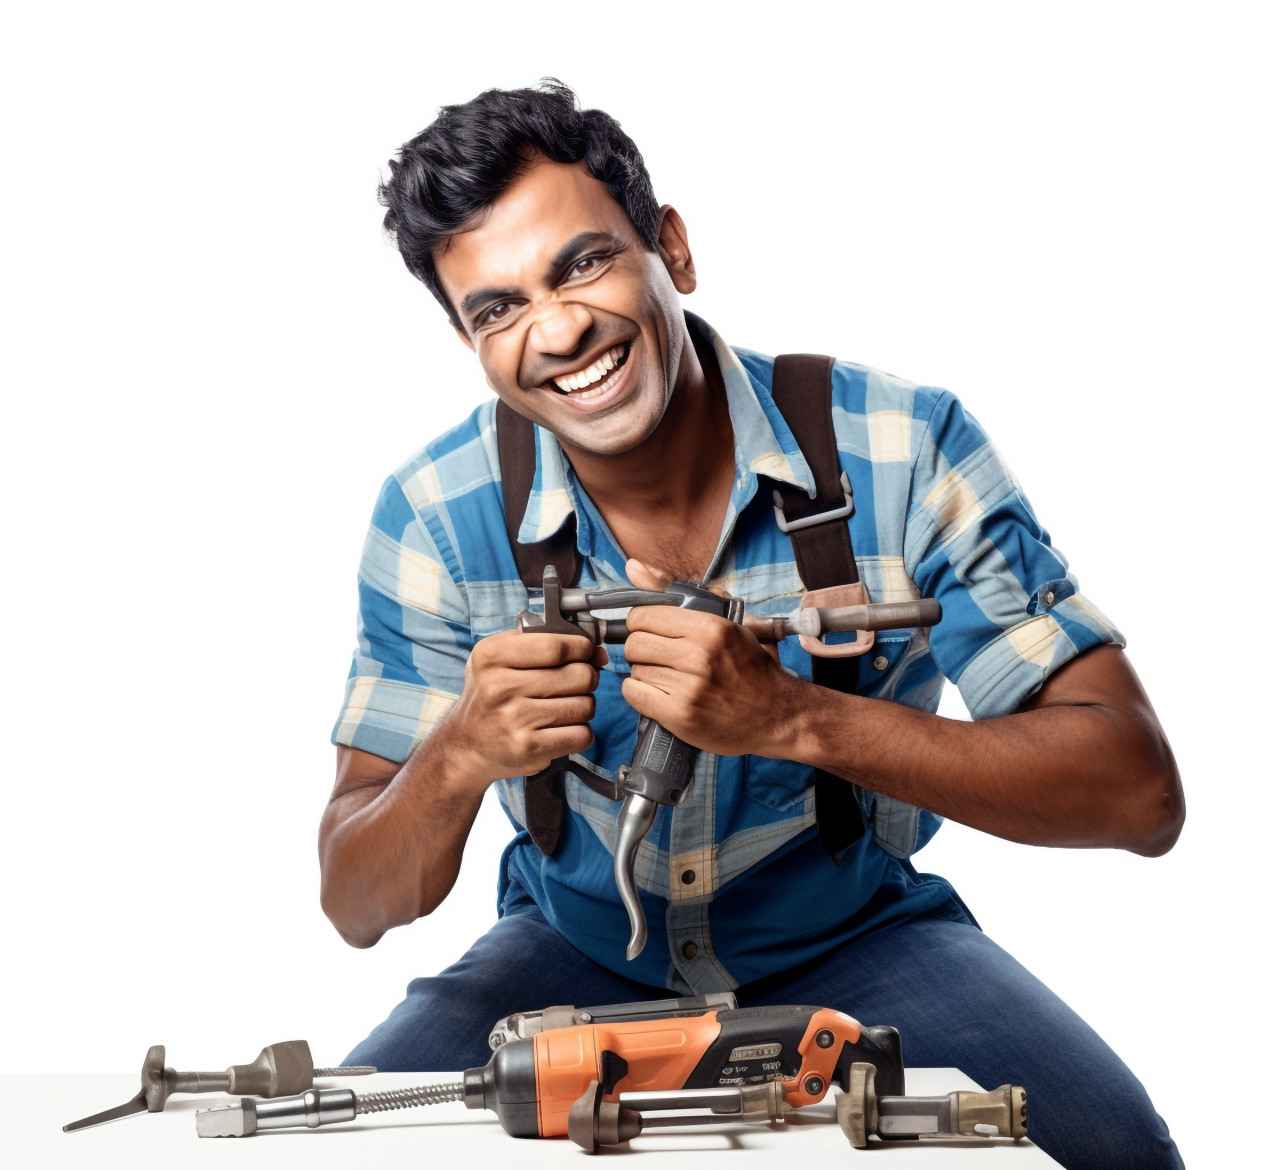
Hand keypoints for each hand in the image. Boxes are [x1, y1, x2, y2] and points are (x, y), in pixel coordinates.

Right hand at [446, 629, 607, 781]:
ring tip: (565, 706)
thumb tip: (599, 652)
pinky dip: (580, 732)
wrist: (466, 745)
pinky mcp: (528, 748)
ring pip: (584, 706)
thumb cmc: (491, 694)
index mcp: (492, 656)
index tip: (585, 651)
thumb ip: (545, 644)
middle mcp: (500, 687)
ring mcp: (514, 720)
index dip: (581, 648)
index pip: (556, 646)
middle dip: (587, 677)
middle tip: (576, 682)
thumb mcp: (501, 657)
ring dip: (583, 706)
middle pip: (579, 676)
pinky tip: (563, 728)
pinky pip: (581, 735)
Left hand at [620, 559, 802, 757]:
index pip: (644, 615)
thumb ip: (675, 594)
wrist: (776, 714)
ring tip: (667, 676)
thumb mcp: (724, 621)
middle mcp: (698, 655)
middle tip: (659, 655)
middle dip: (641, 648)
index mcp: (710, 627)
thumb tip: (632, 567)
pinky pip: (633, 694)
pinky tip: (658, 693)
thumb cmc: (749, 665)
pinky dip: (639, 693)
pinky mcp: (679, 715)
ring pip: (635, 669)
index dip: (643, 623)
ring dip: (645, 672)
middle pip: (635, 643)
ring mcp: (688, 687)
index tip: (652, 630)